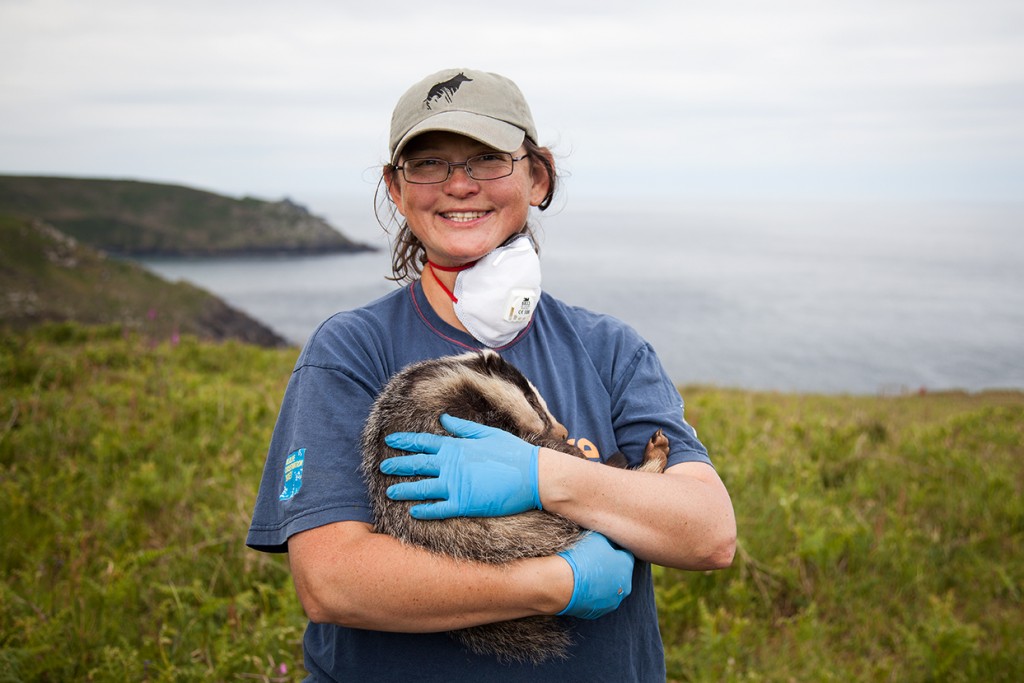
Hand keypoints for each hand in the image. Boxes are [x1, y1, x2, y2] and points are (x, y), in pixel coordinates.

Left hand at [381, 414, 540, 519]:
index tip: (390, 442)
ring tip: (389, 491)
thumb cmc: (513, 453)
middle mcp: (451, 465)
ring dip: (404, 489)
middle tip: (382, 467)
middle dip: (398, 465)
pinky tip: (413, 511)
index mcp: (457, 446)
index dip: (406, 442)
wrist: (533, 476)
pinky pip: (437, 509)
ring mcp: (456, 485)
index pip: (424, 442)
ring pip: (422, 488)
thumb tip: (445, 419)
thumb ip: (463, 428)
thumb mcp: (488, 434)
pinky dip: (424, 510)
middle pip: (417, 464)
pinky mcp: (464, 504)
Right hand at [556, 532, 634, 619]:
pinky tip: (578, 586)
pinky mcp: (596, 613)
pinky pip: (597, 600)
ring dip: (601, 582)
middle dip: (610, 567)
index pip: (626, 554)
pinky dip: (591, 593)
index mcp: (627, 567)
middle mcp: (624, 587)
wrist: (560, 583)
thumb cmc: (580, 558)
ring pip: (608, 588)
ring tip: (584, 573)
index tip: (602, 546)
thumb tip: (610, 541)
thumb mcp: (598, 537)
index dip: (614, 548)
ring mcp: (611, 603)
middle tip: (593, 560)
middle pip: (619, 573)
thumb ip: (609, 540)